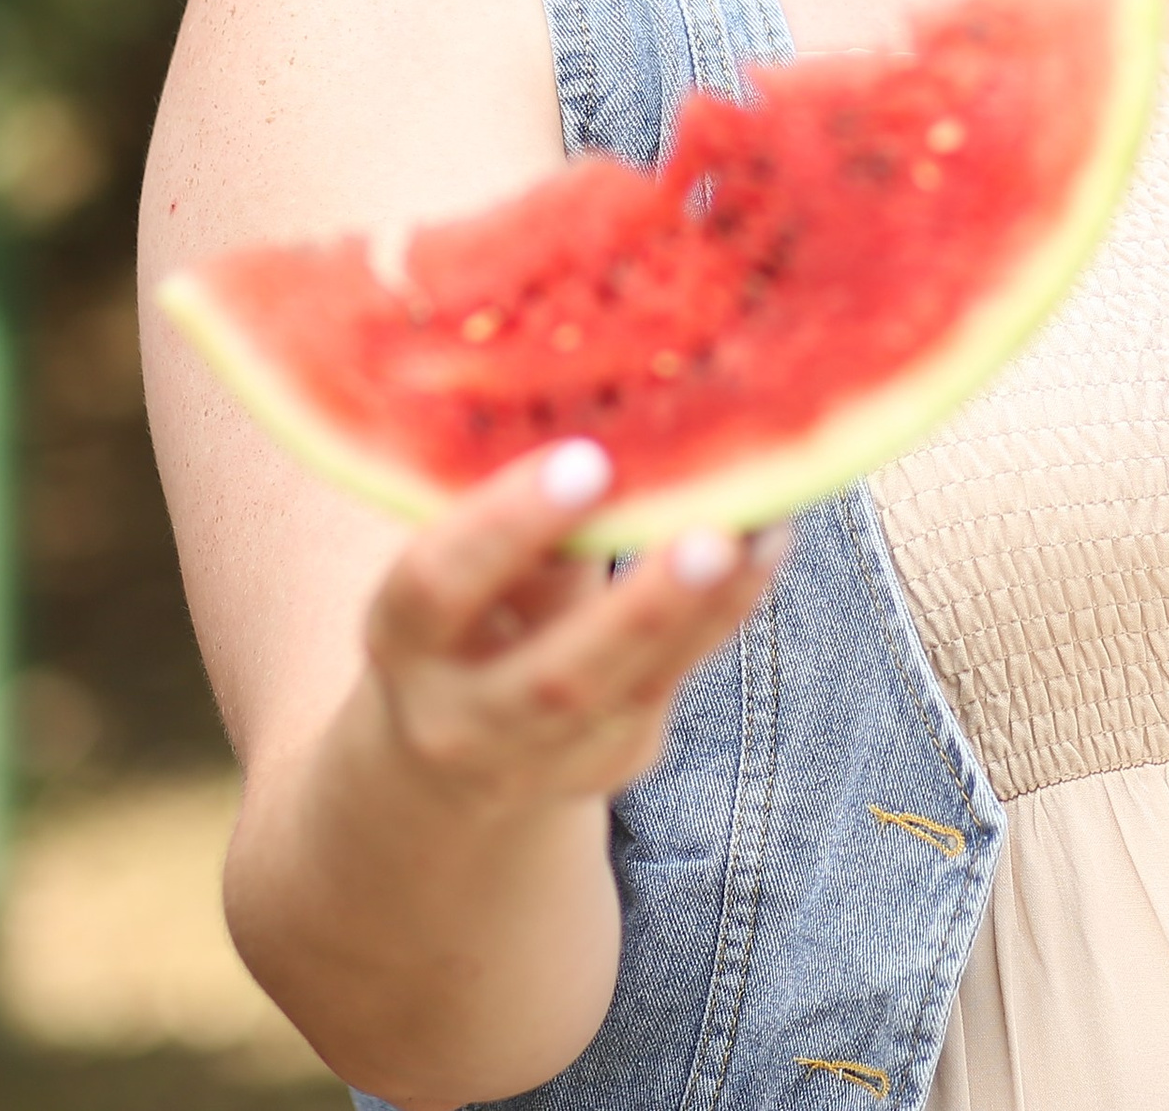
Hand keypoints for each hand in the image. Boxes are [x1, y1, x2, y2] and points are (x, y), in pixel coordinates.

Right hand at [355, 440, 787, 815]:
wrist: (446, 752)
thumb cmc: (461, 602)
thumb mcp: (455, 560)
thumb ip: (509, 513)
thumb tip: (601, 408)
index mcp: (402, 641)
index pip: (439, 586)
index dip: (506, 526)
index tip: (586, 459)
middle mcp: (459, 718)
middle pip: (552, 679)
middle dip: (639, 611)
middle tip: (712, 536)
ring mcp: (539, 757)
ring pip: (632, 691)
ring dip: (710, 608)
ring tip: (765, 529)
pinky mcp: (610, 761)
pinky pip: (670, 685)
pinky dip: (723, 612)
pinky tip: (766, 546)